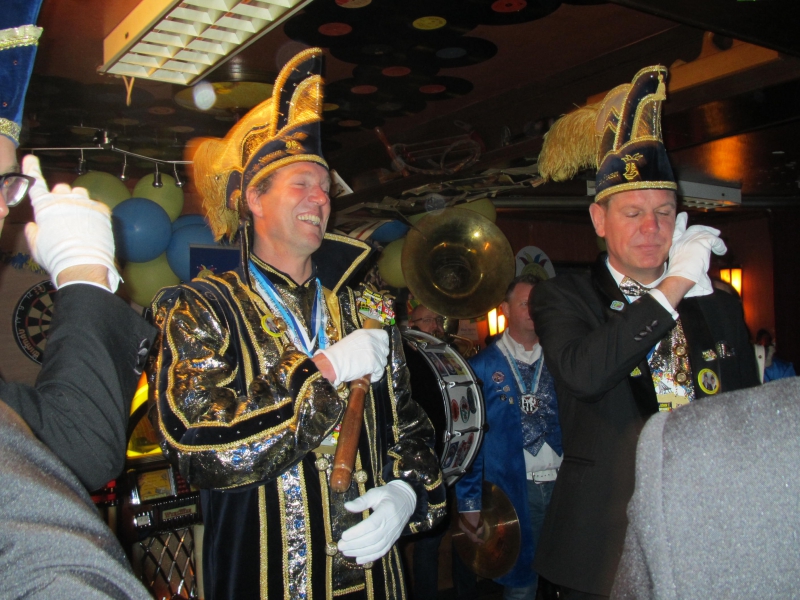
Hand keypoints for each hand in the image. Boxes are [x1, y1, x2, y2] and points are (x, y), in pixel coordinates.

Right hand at [22, 155, 119, 291]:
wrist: (83, 264)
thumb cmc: (56, 257)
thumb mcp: (36, 246)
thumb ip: (33, 232)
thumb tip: (34, 226)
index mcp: (45, 206)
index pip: (36, 183)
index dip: (32, 169)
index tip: (31, 158)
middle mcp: (64, 200)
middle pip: (62, 188)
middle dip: (61, 197)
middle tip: (64, 213)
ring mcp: (85, 203)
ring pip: (81, 193)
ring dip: (79, 201)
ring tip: (81, 219)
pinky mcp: (102, 210)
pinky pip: (97, 205)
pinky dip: (95, 212)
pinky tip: (94, 226)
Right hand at [315, 329, 388, 385]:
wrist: (333, 363)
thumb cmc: (338, 353)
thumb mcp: (352, 341)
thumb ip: (363, 342)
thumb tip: (369, 349)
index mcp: (366, 333)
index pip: (384, 335)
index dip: (383, 343)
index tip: (380, 348)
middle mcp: (372, 340)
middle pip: (385, 349)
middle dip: (380, 356)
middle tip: (373, 361)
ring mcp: (374, 352)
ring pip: (383, 361)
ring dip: (378, 366)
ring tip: (369, 370)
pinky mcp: (374, 363)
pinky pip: (380, 371)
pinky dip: (376, 375)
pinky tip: (370, 376)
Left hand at [338, 480, 415, 563]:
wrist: (407, 500)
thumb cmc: (388, 494)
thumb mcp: (375, 492)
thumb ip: (362, 501)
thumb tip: (347, 506)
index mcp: (386, 512)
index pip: (371, 525)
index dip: (357, 532)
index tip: (344, 535)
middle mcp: (390, 525)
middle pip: (372, 539)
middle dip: (355, 544)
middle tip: (340, 546)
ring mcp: (393, 534)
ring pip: (376, 547)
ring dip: (360, 552)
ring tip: (346, 552)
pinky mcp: (393, 540)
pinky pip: (382, 551)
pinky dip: (370, 557)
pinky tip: (359, 559)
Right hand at [458, 511, 484, 544]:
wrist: (468, 507)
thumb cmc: (476, 515)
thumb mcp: (481, 523)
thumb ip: (480, 530)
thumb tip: (478, 534)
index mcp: (470, 531)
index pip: (474, 539)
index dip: (479, 541)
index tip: (482, 542)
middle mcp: (465, 531)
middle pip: (470, 537)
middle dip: (475, 538)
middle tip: (479, 540)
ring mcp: (461, 527)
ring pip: (467, 532)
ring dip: (471, 533)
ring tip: (475, 533)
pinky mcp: (459, 524)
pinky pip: (464, 528)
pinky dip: (468, 529)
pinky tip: (470, 527)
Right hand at [665, 212, 725, 297]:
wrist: (680, 276)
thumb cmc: (680, 276)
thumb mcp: (679, 263)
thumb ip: (686, 257)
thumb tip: (696, 262)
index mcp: (676, 244)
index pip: (678, 230)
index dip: (681, 222)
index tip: (683, 215)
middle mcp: (683, 239)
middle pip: (695, 229)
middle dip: (705, 230)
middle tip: (714, 232)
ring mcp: (692, 239)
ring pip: (706, 234)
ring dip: (715, 240)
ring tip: (720, 246)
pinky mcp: (702, 242)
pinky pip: (715, 240)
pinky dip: (720, 246)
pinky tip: (722, 251)